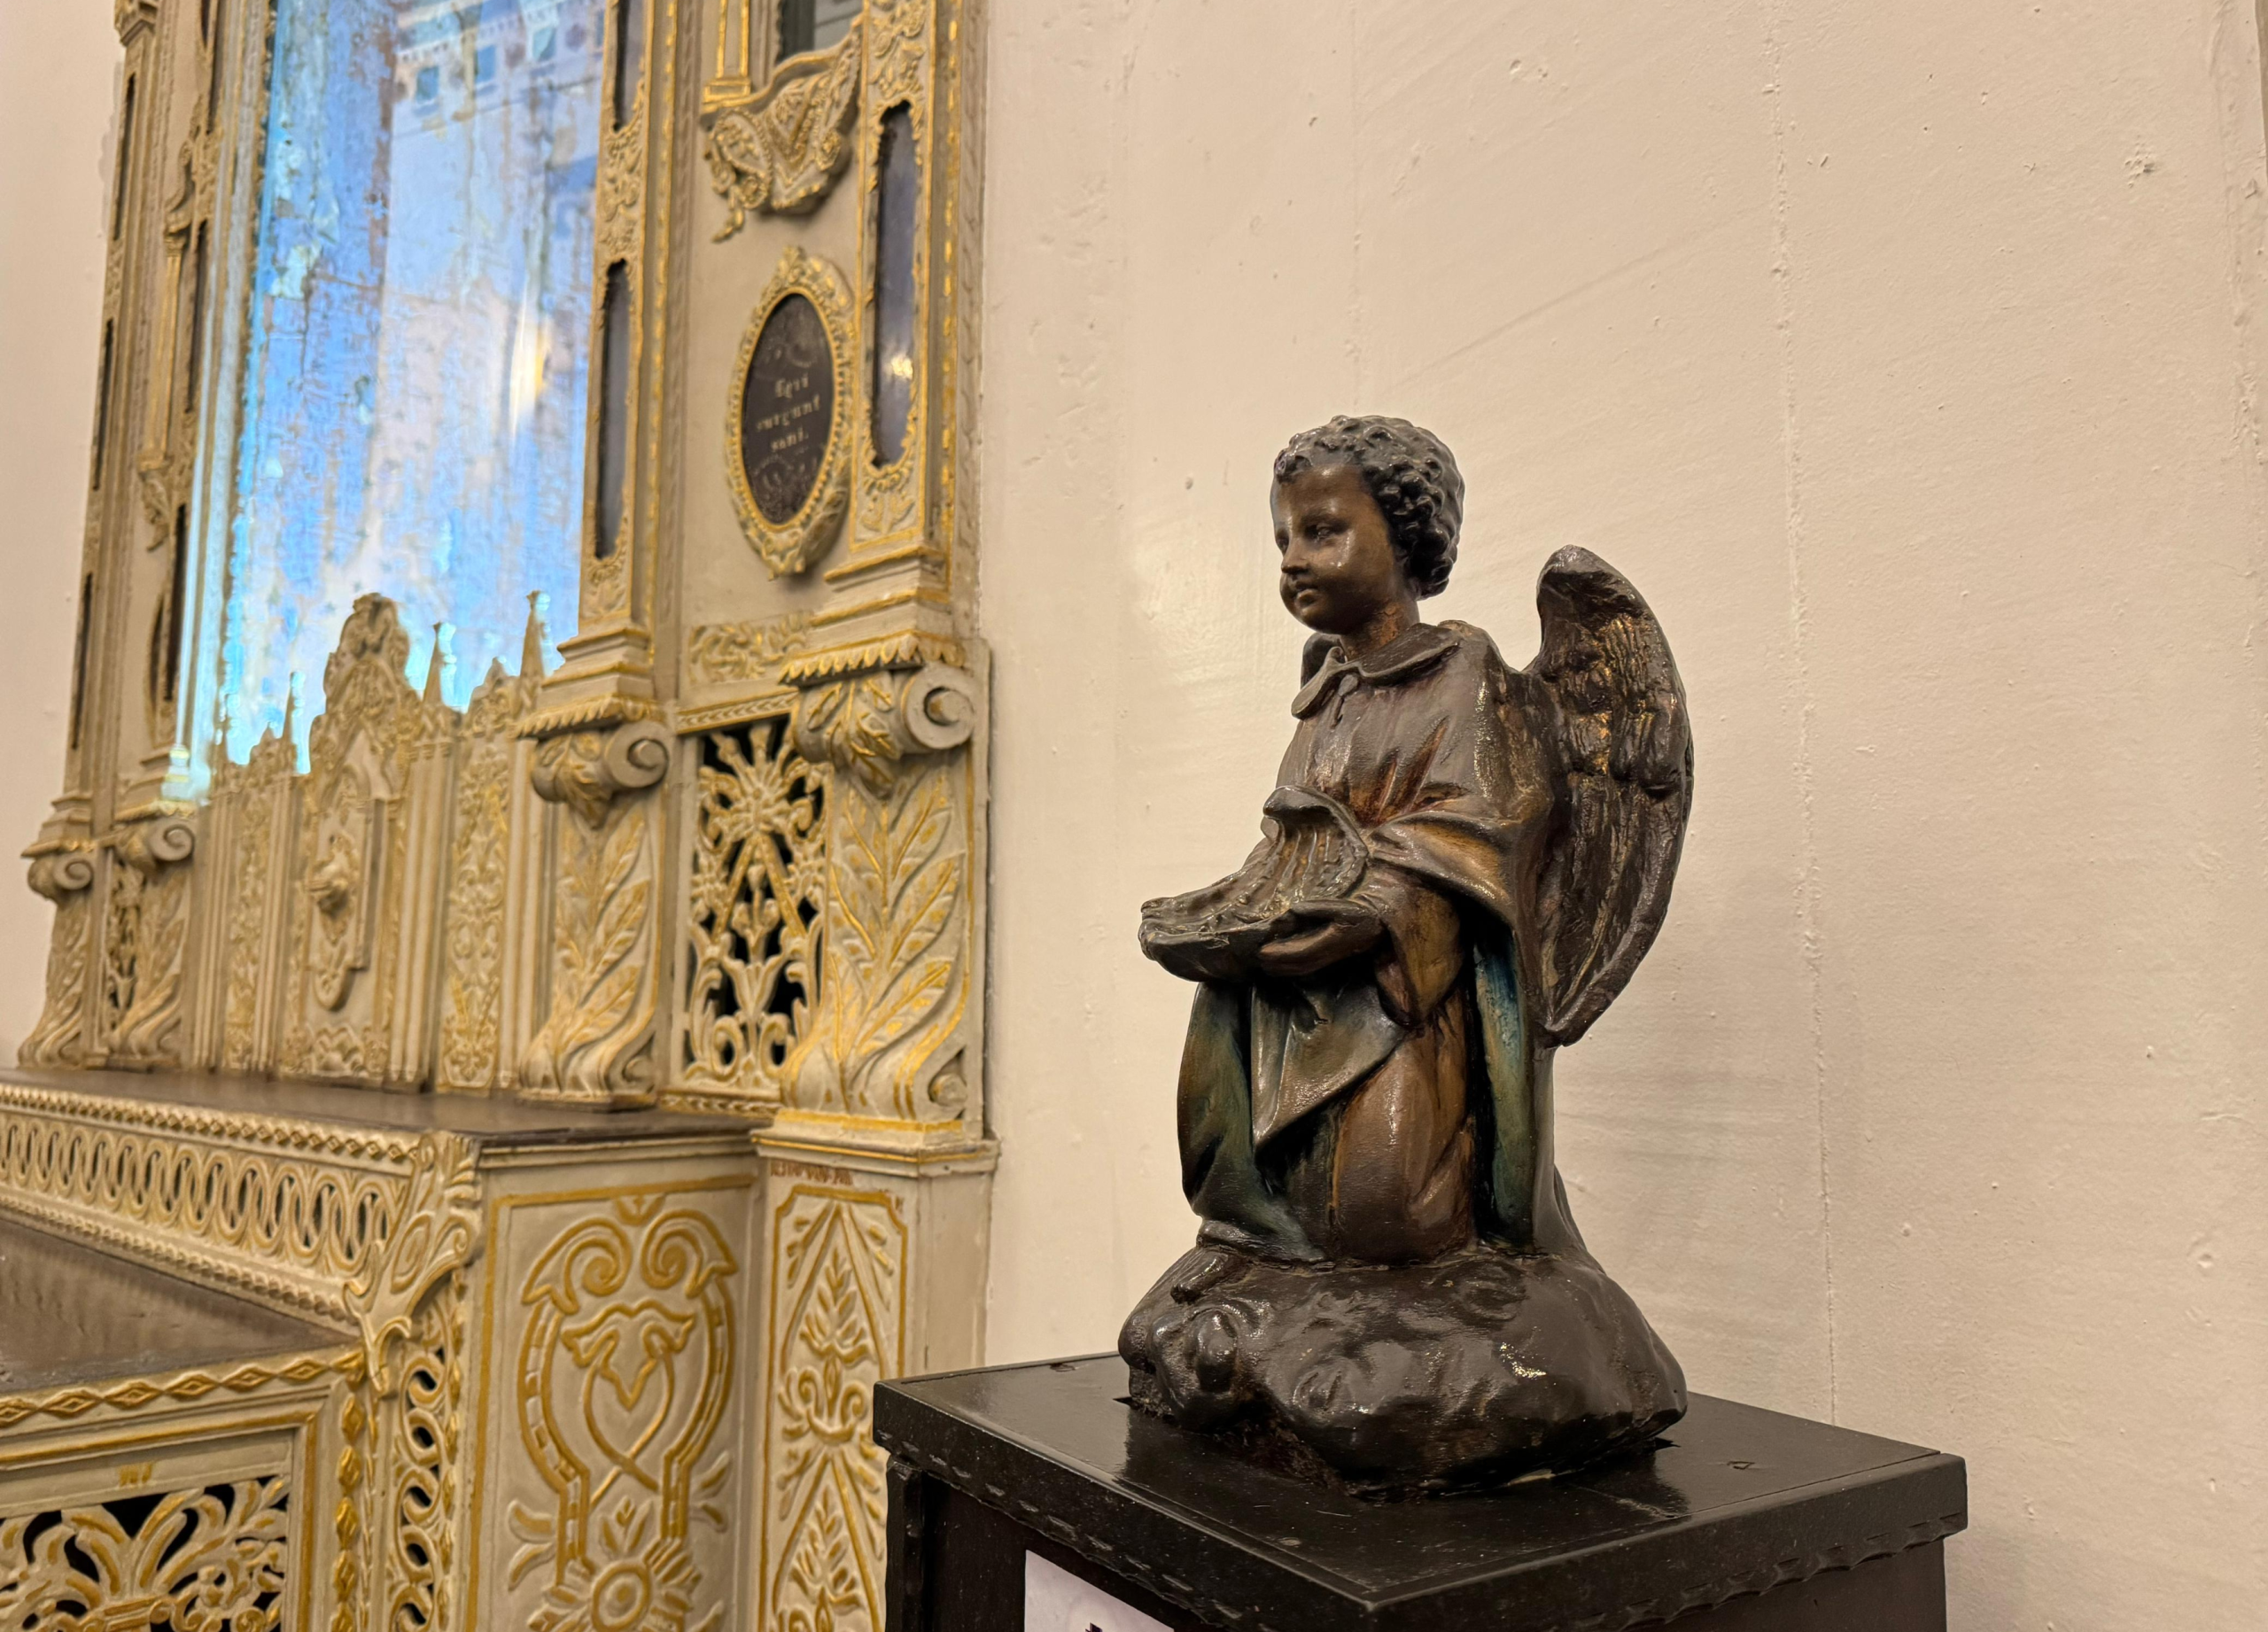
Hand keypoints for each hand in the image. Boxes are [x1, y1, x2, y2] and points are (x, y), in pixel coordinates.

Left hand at [1255, 898, 1381, 977]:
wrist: (1377, 927)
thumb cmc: (1357, 912)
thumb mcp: (1339, 906)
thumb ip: (1315, 908)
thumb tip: (1292, 911)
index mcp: (1331, 940)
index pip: (1300, 951)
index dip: (1280, 953)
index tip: (1261, 951)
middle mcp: (1328, 954)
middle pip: (1297, 964)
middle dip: (1275, 963)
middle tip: (1254, 957)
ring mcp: (1328, 960)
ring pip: (1300, 969)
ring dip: (1280, 968)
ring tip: (1261, 962)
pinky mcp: (1328, 960)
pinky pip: (1305, 969)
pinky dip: (1289, 969)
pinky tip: (1277, 966)